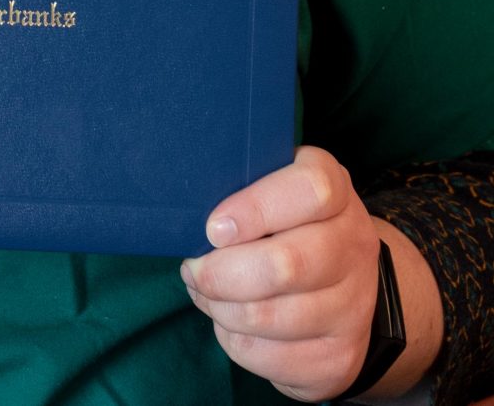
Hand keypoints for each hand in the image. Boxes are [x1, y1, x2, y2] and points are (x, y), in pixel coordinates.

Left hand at [180, 145, 381, 401]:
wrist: (345, 280)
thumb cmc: (286, 219)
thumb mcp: (271, 184)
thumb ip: (239, 186)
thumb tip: (187, 211)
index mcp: (335, 190)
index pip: (310, 192)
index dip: (254, 209)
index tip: (213, 228)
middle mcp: (355, 245)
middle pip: (285, 265)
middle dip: (221, 273)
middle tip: (192, 270)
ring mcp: (354, 306)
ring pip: (270, 317)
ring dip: (220, 308)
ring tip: (204, 292)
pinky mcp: (341, 357)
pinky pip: (271, 357)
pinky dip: (235, 340)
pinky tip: (229, 321)